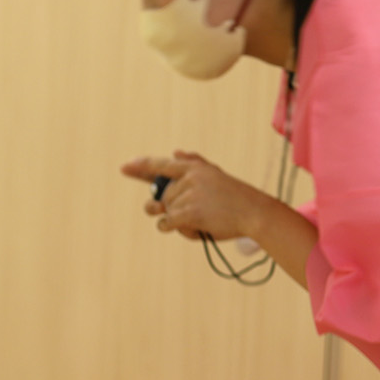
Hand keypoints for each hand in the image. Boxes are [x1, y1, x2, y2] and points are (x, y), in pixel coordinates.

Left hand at [121, 150, 270, 241]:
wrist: (255, 212)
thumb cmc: (235, 197)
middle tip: (196, 211)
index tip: (125, 167)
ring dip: (177, 221)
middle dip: (171, 208)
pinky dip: (172, 228)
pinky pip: (166, 223)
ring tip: (201, 219)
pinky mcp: (188, 212)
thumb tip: (175, 151)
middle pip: (162, 197)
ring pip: (164, 212)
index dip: (141, 167)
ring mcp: (188, 194)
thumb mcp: (215, 175)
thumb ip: (193, 163)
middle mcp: (188, 178)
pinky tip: (190, 228)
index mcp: (193, 168)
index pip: (161, 166)